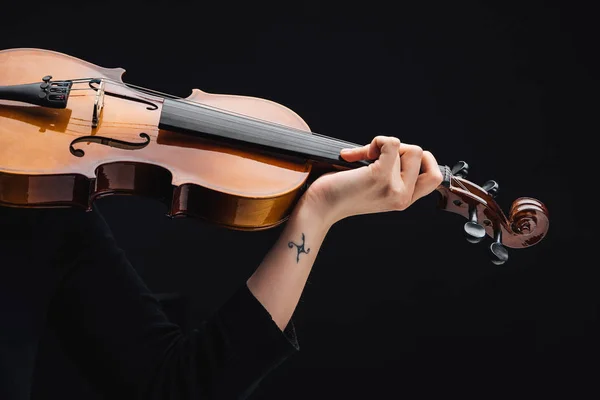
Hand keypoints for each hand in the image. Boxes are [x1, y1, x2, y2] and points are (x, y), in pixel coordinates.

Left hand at [303, 136, 443, 225]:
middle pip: (423, 156)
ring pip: (409, 148)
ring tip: (364, 157)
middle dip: (402, 148)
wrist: (319, 206)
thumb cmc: (341, 192)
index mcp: (404, 200)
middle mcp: (403, 197)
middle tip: (378, 156)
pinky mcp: (380, 176)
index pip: (435, 177)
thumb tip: (399, 146)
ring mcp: (394, 188)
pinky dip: (376, 141)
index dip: (421, 160)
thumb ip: (394, 173)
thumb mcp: (376, 186)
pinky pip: (392, 143)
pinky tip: (355, 156)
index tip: (397, 158)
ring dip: (385, 145)